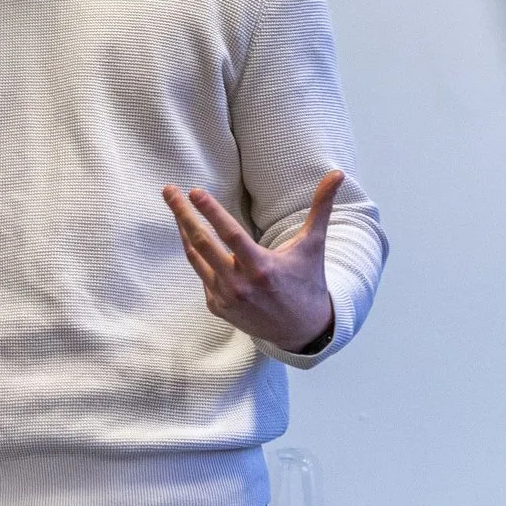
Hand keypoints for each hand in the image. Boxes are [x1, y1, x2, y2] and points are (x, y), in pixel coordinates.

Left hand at [163, 172, 342, 355]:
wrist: (301, 331)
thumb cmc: (307, 282)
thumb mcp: (313, 246)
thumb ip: (321, 208)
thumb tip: (337, 175)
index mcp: (262, 267)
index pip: (230, 234)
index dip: (210, 211)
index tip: (193, 191)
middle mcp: (240, 285)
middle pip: (202, 243)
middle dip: (182, 214)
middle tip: (169, 191)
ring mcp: (226, 298)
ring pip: (196, 258)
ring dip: (184, 231)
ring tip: (176, 208)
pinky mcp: (218, 307)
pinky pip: (202, 275)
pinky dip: (196, 255)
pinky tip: (192, 238)